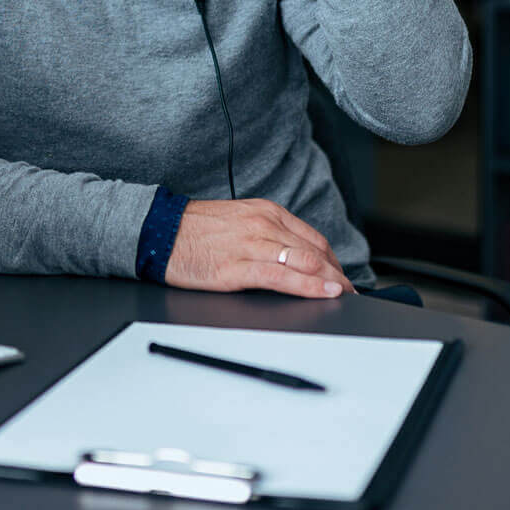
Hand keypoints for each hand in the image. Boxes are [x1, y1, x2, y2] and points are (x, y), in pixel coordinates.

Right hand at [165, 198, 356, 297]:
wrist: (159, 232)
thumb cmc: (194, 231)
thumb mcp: (238, 222)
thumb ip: (266, 235)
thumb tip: (291, 258)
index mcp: (265, 212)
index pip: (312, 238)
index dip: (333, 261)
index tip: (341, 277)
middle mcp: (263, 225)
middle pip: (314, 252)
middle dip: (337, 275)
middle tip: (351, 292)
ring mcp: (252, 245)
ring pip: (305, 263)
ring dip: (331, 282)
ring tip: (344, 297)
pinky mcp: (238, 267)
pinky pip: (282, 278)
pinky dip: (309, 286)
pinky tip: (324, 293)